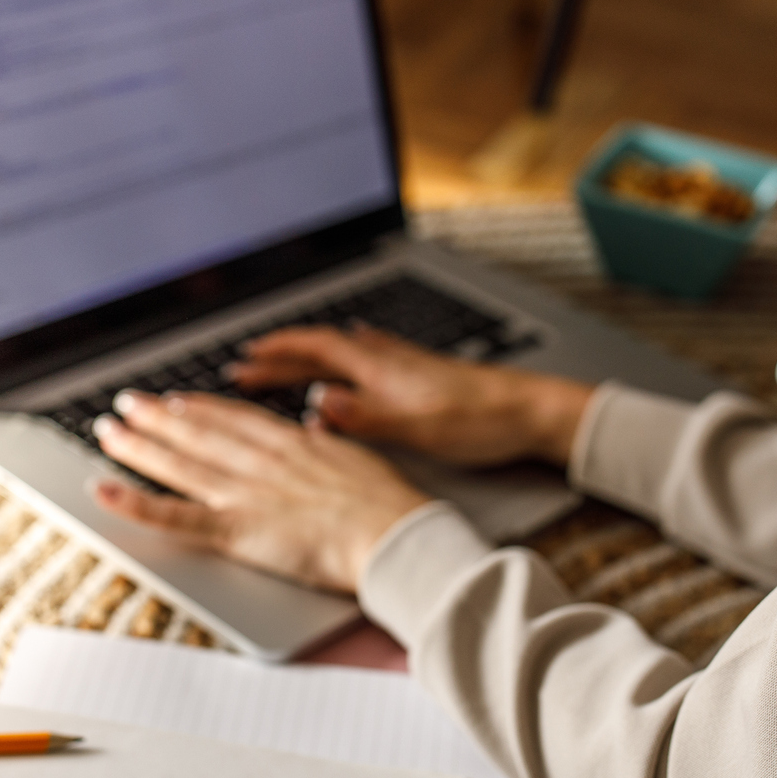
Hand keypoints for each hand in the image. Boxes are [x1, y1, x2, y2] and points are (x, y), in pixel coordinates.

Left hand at [90, 390, 430, 593]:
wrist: (394, 533)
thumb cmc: (390, 506)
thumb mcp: (358, 461)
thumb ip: (327, 454)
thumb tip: (317, 444)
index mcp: (292, 443)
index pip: (234, 419)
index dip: (201, 408)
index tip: (178, 401)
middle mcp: (260, 461)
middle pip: (198, 432)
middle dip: (158, 418)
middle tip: (128, 405)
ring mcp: (245, 493)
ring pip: (179, 464)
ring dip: (138, 446)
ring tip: (109, 432)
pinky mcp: (236, 529)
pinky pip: (174, 516)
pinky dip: (134, 504)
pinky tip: (103, 491)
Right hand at [226, 324, 594, 467]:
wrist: (532, 412)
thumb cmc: (481, 422)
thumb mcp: (419, 427)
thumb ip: (365, 416)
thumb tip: (317, 405)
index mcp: (381, 369)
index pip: (316, 349)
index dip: (278, 352)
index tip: (245, 358)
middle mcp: (389, 360)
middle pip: (323, 351)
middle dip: (282, 358)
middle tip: (246, 367)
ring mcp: (406, 366)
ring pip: (344, 355)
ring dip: (310, 360)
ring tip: (283, 367)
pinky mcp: (421, 376)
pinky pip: (369, 360)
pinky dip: (348, 360)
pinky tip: (355, 356)